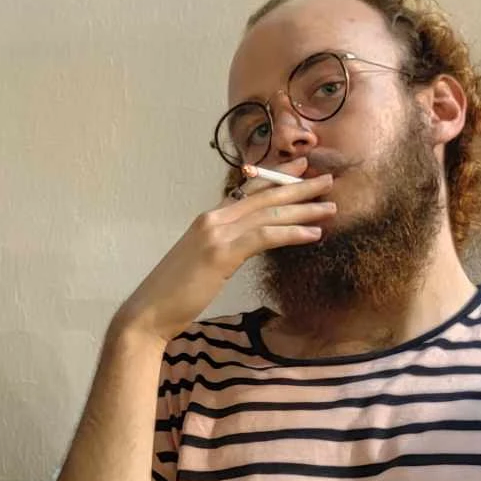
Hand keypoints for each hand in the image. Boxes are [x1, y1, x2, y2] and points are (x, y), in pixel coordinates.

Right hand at [115, 164, 334, 343]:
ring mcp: (216, 234)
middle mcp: (213, 218)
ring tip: (330, 207)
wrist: (149, 311)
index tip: (301, 169)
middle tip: (328, 180)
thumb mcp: (202, 264)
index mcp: (208, 219)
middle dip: (299, 187)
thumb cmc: (175, 294)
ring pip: (269, 214)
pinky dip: (291, 233)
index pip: (249, 191)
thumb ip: (223, 249)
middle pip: (264, 196)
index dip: (277, 178)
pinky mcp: (221, 254)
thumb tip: (243, 248)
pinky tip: (313, 234)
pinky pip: (264, 237)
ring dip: (303, 209)